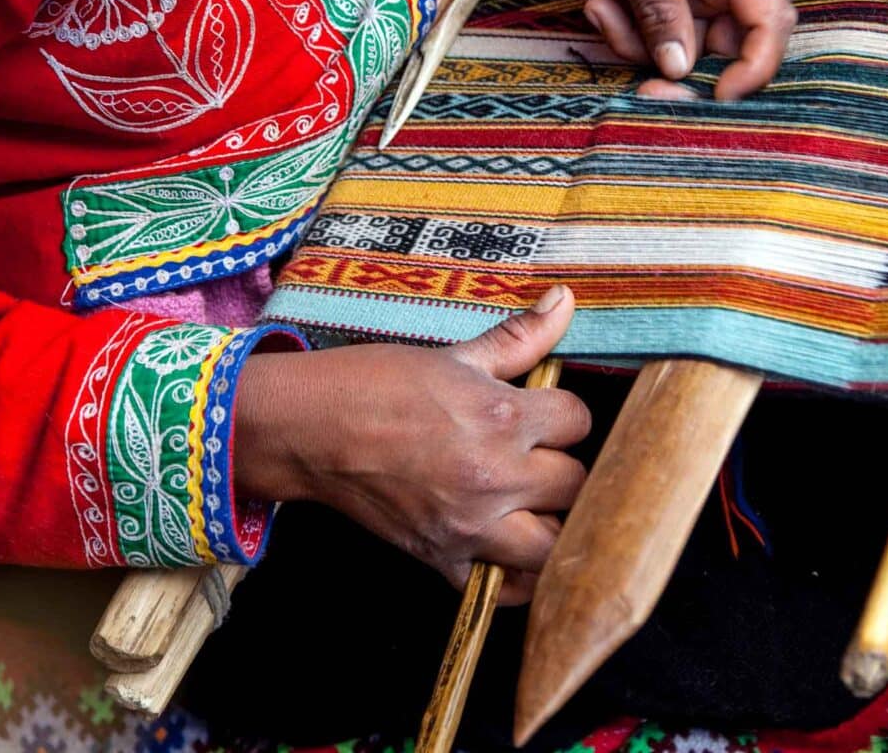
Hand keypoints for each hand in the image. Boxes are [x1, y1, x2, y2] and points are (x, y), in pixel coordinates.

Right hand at [234, 287, 587, 602]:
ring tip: (533, 505)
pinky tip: (510, 549)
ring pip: (556, 547)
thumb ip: (518, 337)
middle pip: (576, 484)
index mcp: (502, 417)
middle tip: (538, 457)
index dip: (564, 414)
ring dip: (552, 525)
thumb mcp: (453, 354)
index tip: (544, 414)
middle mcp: (495, 477)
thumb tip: (566, 299)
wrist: (308, 429)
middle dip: (562, 467)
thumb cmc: (376, 384)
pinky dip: (516, 576)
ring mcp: (470, 526)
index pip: (578, 421)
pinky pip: (506, 589)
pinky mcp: (443, 560)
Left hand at [574, 0, 794, 99]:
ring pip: (685, 40)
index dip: (755, 69)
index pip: (772, 25)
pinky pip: (665, 23)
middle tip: (627, 67)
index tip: (714, 96)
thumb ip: (659, 11)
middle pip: (722, 45)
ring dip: (639, 39)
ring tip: (600, 1)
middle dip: (671, 61)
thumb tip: (678, 71)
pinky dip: (633, 22)